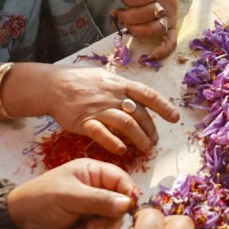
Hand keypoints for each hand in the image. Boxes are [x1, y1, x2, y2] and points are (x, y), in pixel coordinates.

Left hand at [7, 159, 137, 228]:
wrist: (20, 225)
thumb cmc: (41, 200)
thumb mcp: (69, 195)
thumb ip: (99, 199)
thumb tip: (128, 204)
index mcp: (94, 173)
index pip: (122, 180)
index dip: (129, 194)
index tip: (129, 209)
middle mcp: (99, 190)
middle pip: (122, 204)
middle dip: (108, 218)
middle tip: (91, 225)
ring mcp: (95, 210)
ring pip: (114, 222)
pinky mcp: (91, 227)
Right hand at [11, 64, 180, 156]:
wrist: (53, 85)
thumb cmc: (80, 82)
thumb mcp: (105, 77)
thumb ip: (122, 88)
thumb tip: (139, 97)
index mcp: (120, 84)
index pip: (147, 95)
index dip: (163, 106)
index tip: (174, 118)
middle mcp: (112, 96)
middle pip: (139, 114)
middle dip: (150, 130)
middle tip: (154, 142)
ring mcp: (98, 109)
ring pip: (126, 124)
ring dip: (139, 139)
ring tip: (146, 149)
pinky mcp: (84, 122)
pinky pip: (102, 133)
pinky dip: (114, 142)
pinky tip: (122, 151)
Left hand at [111, 0, 181, 58]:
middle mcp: (168, 2)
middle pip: (144, 14)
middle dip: (127, 14)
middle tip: (122, 10)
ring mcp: (171, 17)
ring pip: (153, 29)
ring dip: (136, 29)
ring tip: (128, 22)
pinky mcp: (172, 27)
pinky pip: (170, 42)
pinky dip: (161, 51)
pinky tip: (149, 56)